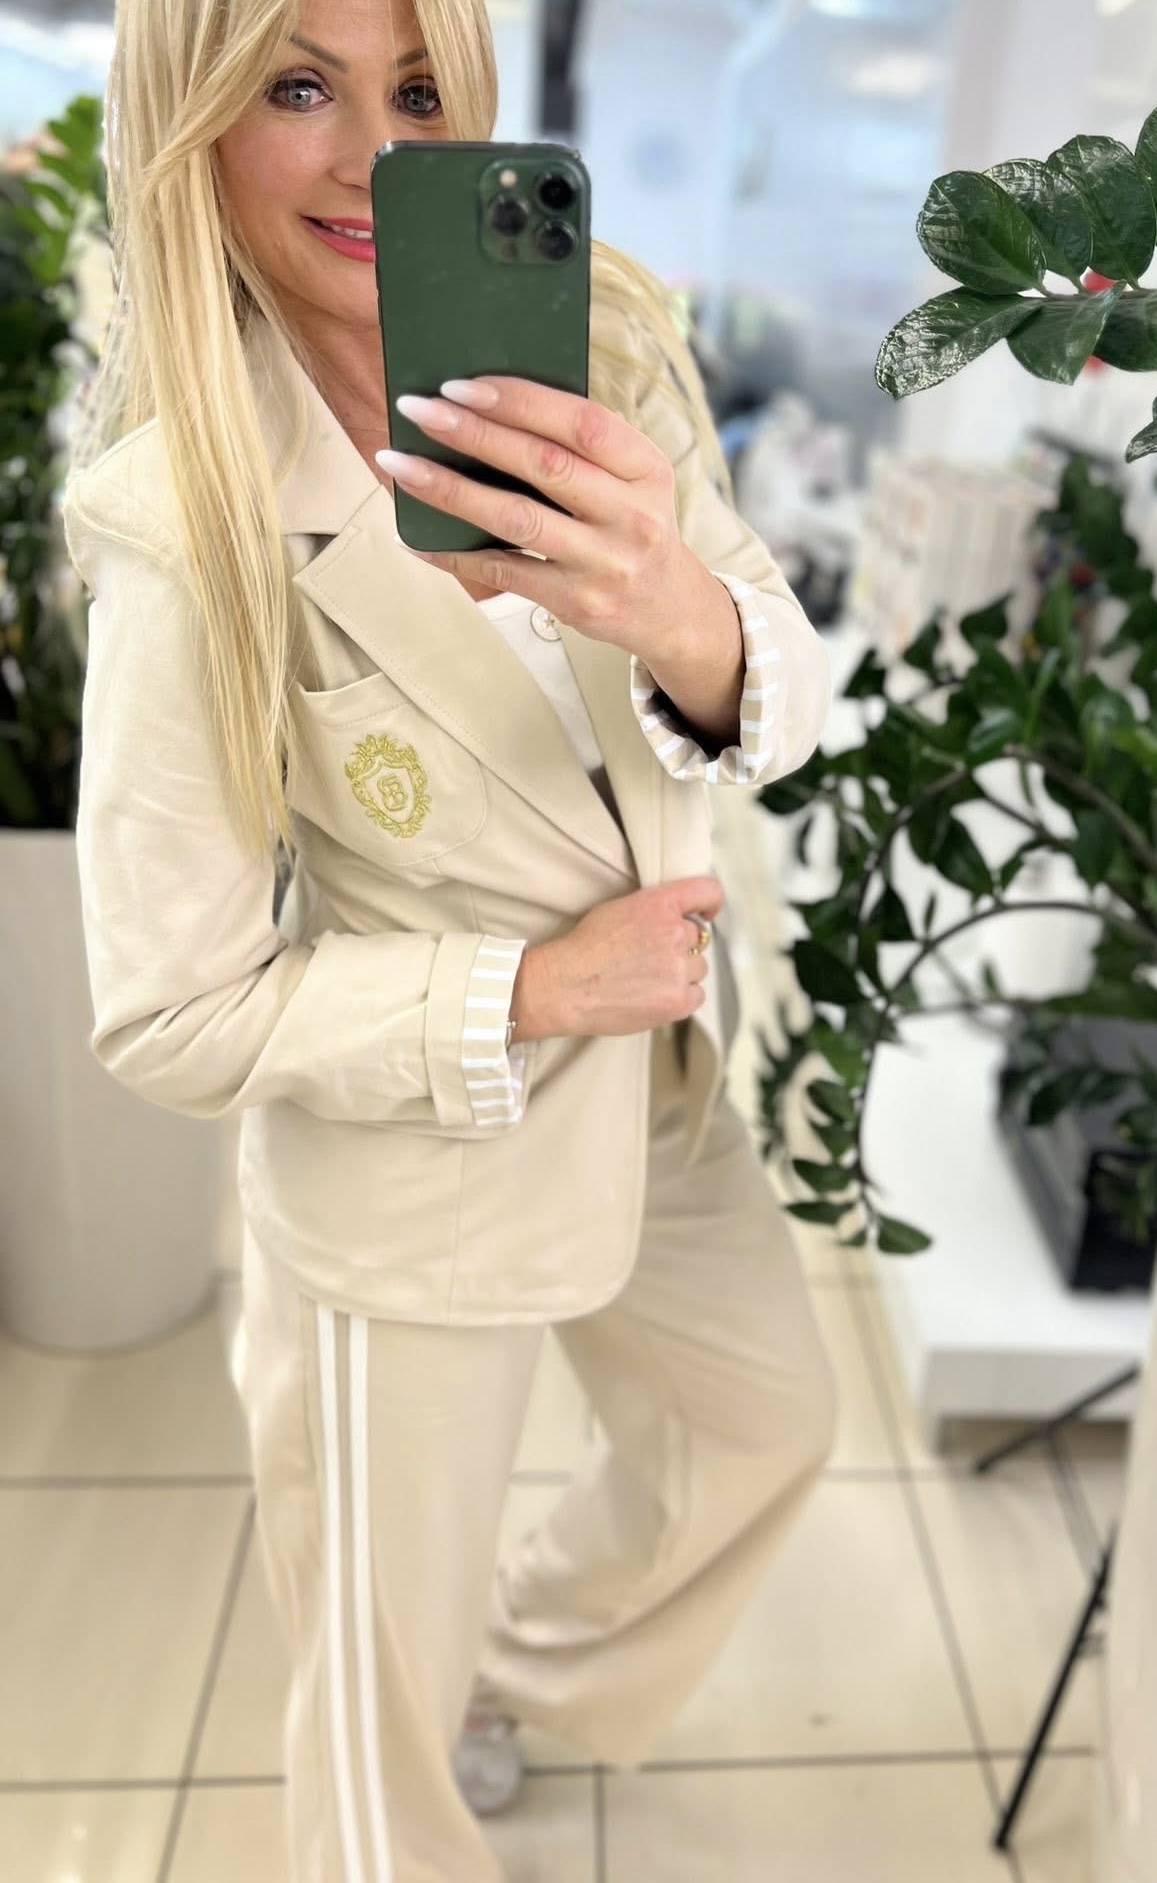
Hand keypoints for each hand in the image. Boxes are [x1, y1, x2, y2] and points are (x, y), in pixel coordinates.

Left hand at [377, 376, 707, 666]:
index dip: (520, 400)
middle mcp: (632, 515)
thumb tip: (487, 407)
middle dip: (473, 432)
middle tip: (417, 410)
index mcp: (646, 468)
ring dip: (450, 489)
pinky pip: (504, 573)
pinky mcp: (577, 603)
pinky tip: (415, 538)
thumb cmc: (632, 526)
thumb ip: (580, 447)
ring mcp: (605, 563)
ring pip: (517, 518)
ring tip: (399, 465)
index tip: (461, 384)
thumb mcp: (632, 479)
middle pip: (544, 464)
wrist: (669, 609)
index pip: (582, 422)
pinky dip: (454, 554)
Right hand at [509, 877, 725, 1042]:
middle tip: (649, 959)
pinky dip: (680, 997)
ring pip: (698, 968)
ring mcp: (678, 968)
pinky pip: (697, 995)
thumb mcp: (617, 908)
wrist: (564, 987)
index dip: (710, 903)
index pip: (707, 891)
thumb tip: (676, 919)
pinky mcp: (678, 1000)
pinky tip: (654, 996)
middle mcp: (674, 933)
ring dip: (680, 973)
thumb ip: (653, 910)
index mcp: (659, 904)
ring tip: (646, 980)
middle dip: (679, 947)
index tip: (706, 914)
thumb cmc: (582, 948)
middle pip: (697, 938)